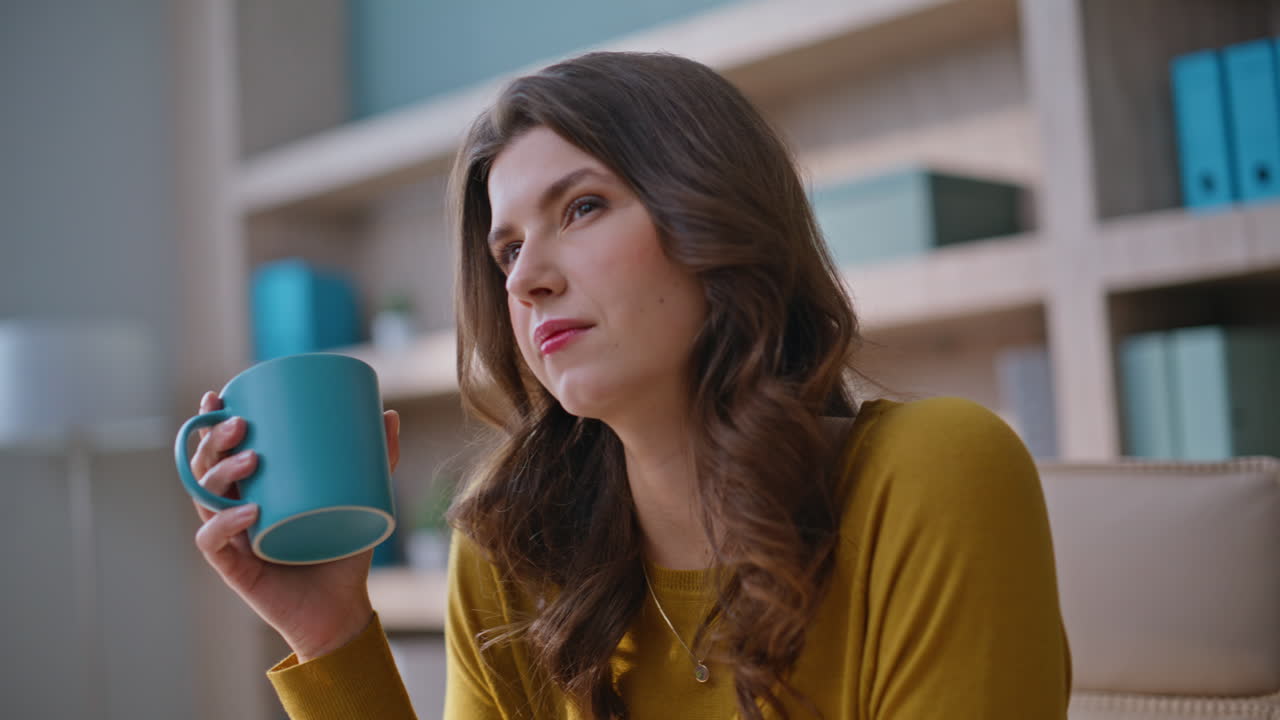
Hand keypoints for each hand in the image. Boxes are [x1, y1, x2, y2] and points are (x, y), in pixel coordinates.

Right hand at [189, 391, 401, 661]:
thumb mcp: (361, 498)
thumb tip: (389, 414)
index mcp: (251, 489)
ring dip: (220, 474)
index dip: (208, 422)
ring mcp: (231, 539)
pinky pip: (213, 542)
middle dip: (213, 440)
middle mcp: (232, 510)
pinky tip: (248, 512)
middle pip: (203, 468)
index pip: (218, 450)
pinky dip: (225, 524)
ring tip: (251, 459)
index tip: (217, 395)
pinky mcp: (235, 568)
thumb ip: (375, 460)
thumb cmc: (342, 551)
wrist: (341, 609)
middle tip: (242, 423)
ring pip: (203, 498)